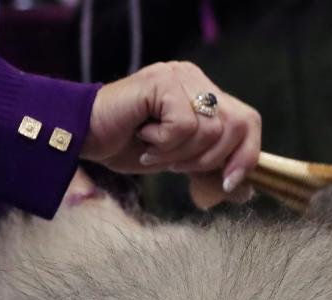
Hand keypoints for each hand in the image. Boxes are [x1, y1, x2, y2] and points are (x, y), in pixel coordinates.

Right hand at [81, 62, 260, 208]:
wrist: (83, 136)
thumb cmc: (126, 147)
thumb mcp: (178, 162)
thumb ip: (210, 170)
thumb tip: (244, 191)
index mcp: (204, 93)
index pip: (248, 121)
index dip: (246, 156)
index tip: (229, 185)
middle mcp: (195, 79)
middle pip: (236, 125)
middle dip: (209, 160)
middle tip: (174, 164)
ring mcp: (179, 76)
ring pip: (210, 129)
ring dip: (180, 153)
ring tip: (153, 148)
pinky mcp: (162, 82)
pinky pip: (185, 125)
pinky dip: (164, 143)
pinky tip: (143, 137)